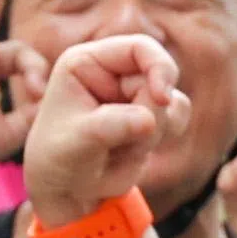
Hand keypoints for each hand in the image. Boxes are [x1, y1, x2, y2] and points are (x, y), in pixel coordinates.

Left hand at [19, 30, 182, 228]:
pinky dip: (164, 136)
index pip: (139, 48)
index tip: (162, 97)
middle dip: (151, 113)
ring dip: (156, 130)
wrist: (67, 189)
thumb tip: (148, 121)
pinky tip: (133, 151)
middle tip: (120, 143)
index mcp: (87, 62)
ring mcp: (134, 92)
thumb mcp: (75, 143)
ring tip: (120, 149)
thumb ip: (111, 127)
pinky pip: (178, 117)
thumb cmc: (58, 160)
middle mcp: (114, 71)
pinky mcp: (151, 113)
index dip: (158, 67)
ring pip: (173, 101)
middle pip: (161, 77)